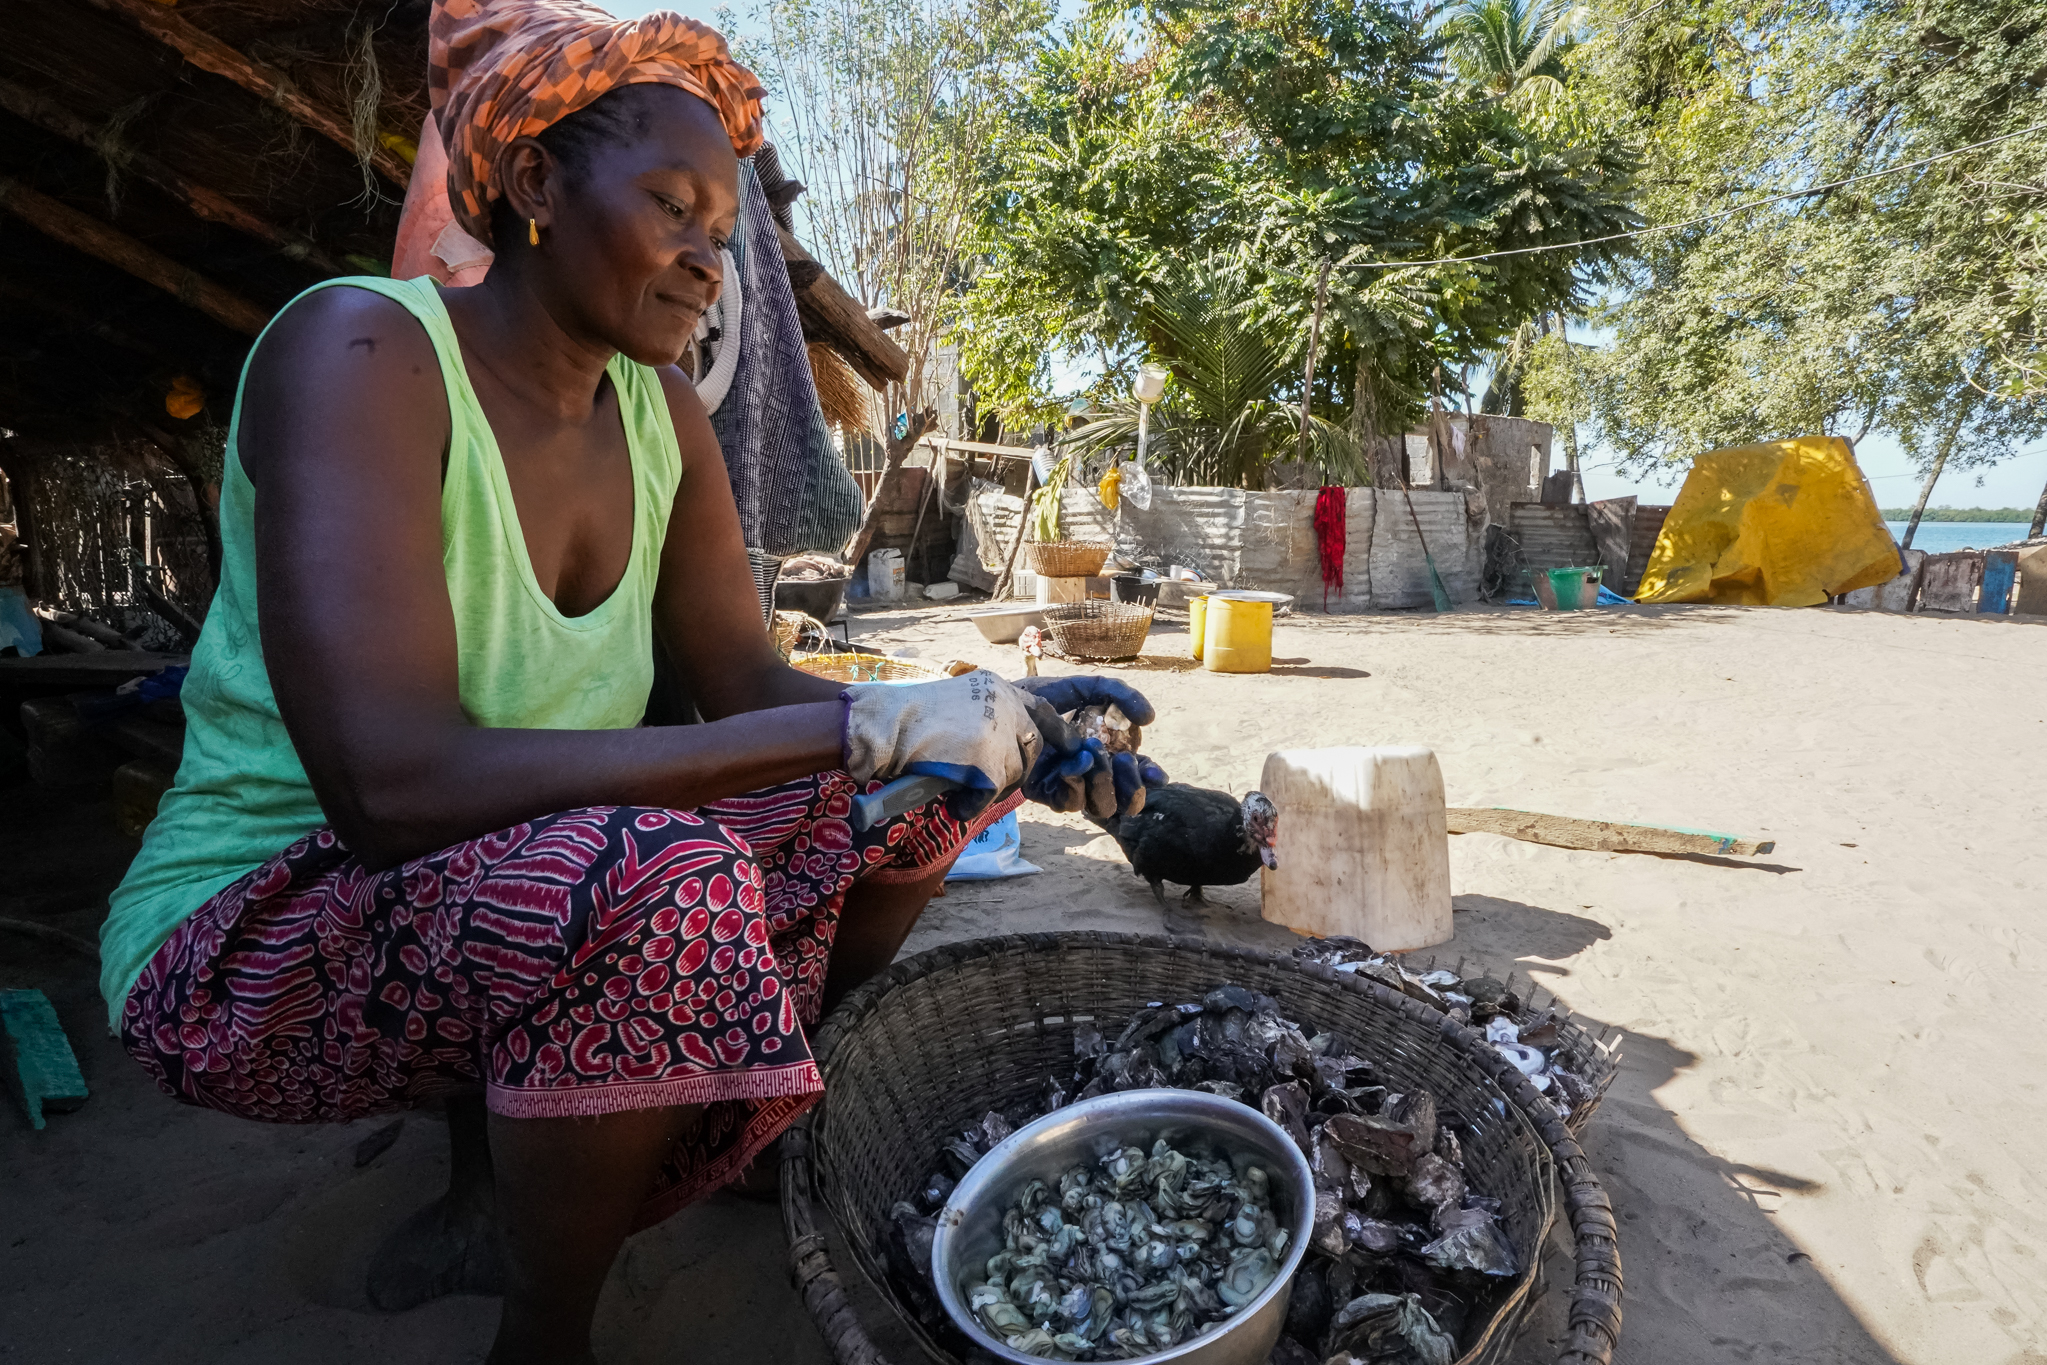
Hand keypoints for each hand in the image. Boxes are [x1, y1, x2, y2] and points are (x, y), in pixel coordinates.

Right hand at [841, 671, 1044, 818]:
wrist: (884, 727)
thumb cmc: (908, 718)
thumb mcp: (958, 700)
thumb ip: (987, 714)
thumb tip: (1009, 743)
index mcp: (999, 689)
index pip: (1044, 710)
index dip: (1059, 732)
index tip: (1073, 746)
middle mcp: (1005, 707)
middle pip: (1031, 749)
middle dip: (1014, 769)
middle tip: (988, 780)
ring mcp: (998, 735)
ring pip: (1012, 775)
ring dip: (988, 788)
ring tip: (959, 789)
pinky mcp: (987, 765)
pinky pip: (989, 796)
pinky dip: (971, 806)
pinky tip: (954, 805)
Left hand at [1010, 676, 1168, 816]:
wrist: (1003, 701)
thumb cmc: (1045, 696)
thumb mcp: (1086, 687)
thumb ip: (1120, 695)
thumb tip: (1150, 718)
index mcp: (1106, 751)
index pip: (1137, 773)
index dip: (1150, 777)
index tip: (1157, 773)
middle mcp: (1091, 774)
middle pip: (1124, 801)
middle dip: (1132, 785)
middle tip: (1124, 759)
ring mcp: (1068, 785)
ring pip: (1100, 807)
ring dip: (1104, 783)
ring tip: (1092, 753)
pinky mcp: (1046, 792)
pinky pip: (1070, 803)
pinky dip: (1077, 785)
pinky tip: (1073, 764)